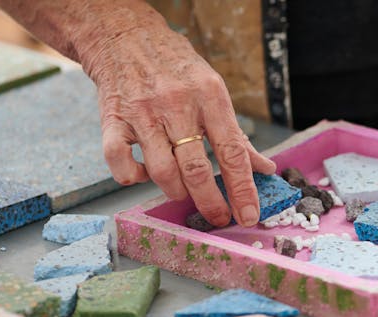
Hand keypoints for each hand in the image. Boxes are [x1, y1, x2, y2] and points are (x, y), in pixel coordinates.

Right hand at [86, 20, 275, 226]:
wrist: (126, 37)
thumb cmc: (177, 70)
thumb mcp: (214, 92)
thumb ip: (236, 135)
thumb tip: (264, 169)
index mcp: (210, 97)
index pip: (232, 152)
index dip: (242, 189)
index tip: (248, 215)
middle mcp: (177, 105)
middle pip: (196, 169)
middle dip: (210, 202)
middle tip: (218, 217)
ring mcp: (143, 113)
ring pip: (162, 171)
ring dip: (176, 191)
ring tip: (184, 191)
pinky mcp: (112, 120)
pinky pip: (119, 162)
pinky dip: (133, 178)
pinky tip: (143, 175)